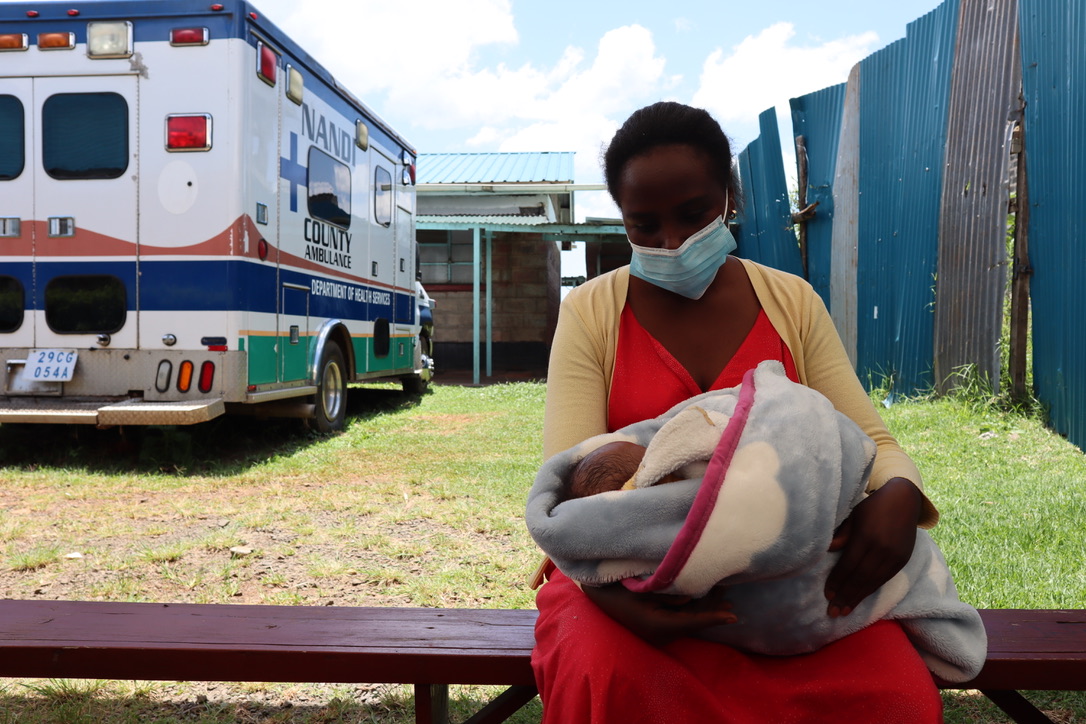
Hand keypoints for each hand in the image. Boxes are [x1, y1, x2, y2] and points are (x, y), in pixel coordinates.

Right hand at [582, 583, 735, 646]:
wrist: (597, 594)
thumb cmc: (617, 587)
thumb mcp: (642, 587)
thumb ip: (668, 594)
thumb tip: (690, 598)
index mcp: (656, 625)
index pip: (691, 622)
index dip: (713, 618)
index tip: (733, 616)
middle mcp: (659, 633)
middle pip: (692, 623)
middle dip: (712, 611)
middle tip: (731, 601)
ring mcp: (658, 632)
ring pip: (688, 621)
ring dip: (704, 610)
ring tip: (723, 599)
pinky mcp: (657, 626)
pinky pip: (680, 620)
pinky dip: (694, 611)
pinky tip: (703, 600)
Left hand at [824, 477, 922, 617]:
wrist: (904, 500)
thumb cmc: (872, 507)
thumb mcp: (853, 516)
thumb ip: (841, 535)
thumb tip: (826, 550)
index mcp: (866, 537)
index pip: (849, 565)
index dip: (837, 581)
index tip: (827, 595)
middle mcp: (882, 550)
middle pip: (860, 578)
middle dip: (845, 596)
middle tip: (832, 613)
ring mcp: (894, 557)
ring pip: (873, 582)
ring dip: (857, 598)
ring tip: (844, 611)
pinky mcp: (902, 560)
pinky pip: (883, 580)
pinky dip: (870, 590)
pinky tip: (860, 598)